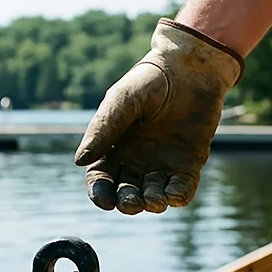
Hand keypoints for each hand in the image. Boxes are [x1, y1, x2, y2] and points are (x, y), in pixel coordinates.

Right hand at [74, 19, 242, 213]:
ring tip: (154, 200)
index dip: (101, 193)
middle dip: (127, 202)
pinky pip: (182, 190)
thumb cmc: (151, 80)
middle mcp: (137, 161)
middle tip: (132, 202)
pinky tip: (174, 195)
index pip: (102, 179)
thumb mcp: (122, 100)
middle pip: (126, 193)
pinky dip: (178, 197)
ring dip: (152, 203)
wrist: (191, 67)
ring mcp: (163, 165)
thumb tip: (80, 162)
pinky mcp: (189, 165)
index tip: (105, 202)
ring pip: (153, 196)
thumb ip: (102, 129)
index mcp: (115, 148)